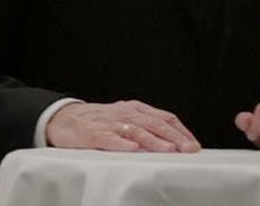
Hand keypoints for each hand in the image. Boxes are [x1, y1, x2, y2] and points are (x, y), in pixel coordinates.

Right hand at [45, 100, 200, 151]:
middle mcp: (126, 114)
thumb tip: (173, 143)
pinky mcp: (94, 134)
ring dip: (155, 141)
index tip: (194, 144)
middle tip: (188, 149)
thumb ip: (146, 127)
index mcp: (136, 109)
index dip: (181, 131)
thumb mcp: (126, 118)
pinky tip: (133, 149)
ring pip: (136, 131)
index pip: (165, 118)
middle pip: (155, 124)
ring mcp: (110, 123)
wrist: (65, 118)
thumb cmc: (99, 121)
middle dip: (174, 137)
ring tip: (169, 149)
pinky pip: (110, 139)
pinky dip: (123, 144)